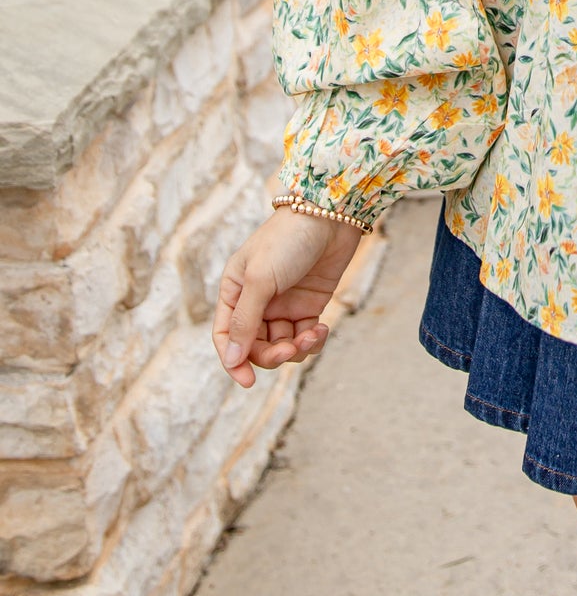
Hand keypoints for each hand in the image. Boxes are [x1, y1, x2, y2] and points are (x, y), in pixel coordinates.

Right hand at [213, 210, 364, 388]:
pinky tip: (322, 330)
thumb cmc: (288, 240)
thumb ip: (245, 320)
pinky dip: (312, 341)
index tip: (247, 381)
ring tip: (312, 335)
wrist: (331, 214)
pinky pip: (304, 337)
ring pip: (282, 345)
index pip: (225, 337)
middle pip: (256, 346)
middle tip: (291, 349)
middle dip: (272, 355)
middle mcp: (256, 301)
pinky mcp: (309, 305)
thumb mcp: (260, 280)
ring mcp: (283, 304)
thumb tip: (231, 359)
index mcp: (234, 291)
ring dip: (296, 349)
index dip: (233, 361)